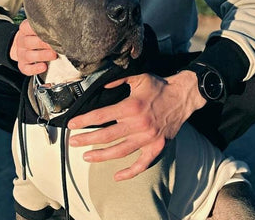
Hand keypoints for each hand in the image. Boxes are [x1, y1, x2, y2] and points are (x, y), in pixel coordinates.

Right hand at [10, 19, 57, 74]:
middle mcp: (21, 42)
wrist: (25, 47)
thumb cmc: (37, 36)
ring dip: (42, 55)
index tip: (50, 30)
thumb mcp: (38, 29)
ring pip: (29, 56)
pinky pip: (26, 69)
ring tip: (54, 55)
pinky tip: (44, 67)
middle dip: (43, 43)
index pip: (26, 27)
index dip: (37, 29)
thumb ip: (47, 28)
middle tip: (55, 44)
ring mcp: (21, 54)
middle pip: (29, 42)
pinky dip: (35, 69)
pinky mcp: (23, 65)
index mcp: (24, 31)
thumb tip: (61, 27)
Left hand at [67, 71, 205, 180]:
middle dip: (86, 140)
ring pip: (120, 151)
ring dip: (101, 156)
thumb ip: (118, 81)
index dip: (84, 121)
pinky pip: (142, 164)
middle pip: (106, 135)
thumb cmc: (159, 86)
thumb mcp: (138, 77)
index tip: (72, 125)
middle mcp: (138, 124)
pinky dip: (130, 172)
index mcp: (131, 106)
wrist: (183, 96)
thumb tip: (102, 86)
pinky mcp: (157, 146)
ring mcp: (148, 138)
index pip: (101, 116)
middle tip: (72, 142)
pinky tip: (117, 176)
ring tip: (86, 157)